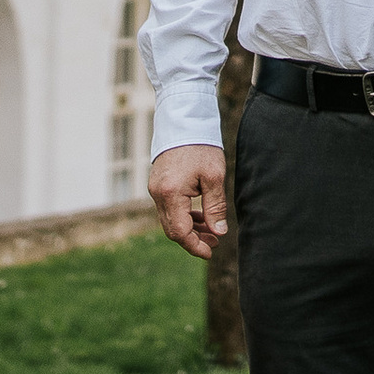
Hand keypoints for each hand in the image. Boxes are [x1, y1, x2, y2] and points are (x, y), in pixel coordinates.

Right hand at [149, 143, 228, 257]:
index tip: (211, 252)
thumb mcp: (214, 177)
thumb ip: (215, 207)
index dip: (195, 246)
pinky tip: (200, 217)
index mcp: (170, 193)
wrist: (183, 121)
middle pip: (172, 229)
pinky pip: (169, 209)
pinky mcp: (158, 184)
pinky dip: (183, 216)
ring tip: (212, 231)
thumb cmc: (201, 147)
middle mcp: (157, 194)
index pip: (180, 231)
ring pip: (170, 220)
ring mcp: (155, 189)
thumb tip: (219, 232)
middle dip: (193, 240)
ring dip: (189, 229)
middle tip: (215, 242)